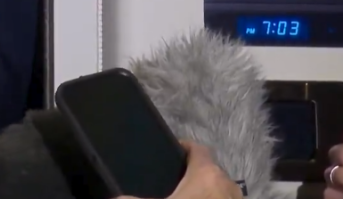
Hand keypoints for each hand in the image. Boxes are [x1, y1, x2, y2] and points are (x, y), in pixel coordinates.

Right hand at [121, 141, 241, 198]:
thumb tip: (115, 198)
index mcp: (207, 174)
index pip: (198, 149)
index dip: (184, 147)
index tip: (171, 150)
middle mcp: (227, 184)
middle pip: (209, 170)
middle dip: (193, 174)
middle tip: (172, 182)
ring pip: (219, 190)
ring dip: (205, 193)